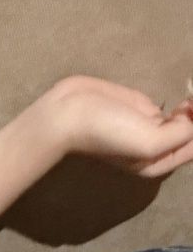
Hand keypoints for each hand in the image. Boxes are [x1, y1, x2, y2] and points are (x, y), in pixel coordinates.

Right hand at [48, 75, 192, 177]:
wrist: (71, 113)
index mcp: (159, 163)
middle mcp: (158, 148)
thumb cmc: (107, 132)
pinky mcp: (145, 108)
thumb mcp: (149, 142)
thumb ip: (181, 134)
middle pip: (191, 134)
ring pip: (187, 120)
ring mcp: (152, 126)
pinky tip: (190, 88)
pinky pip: (175, 107)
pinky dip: (187, 99)